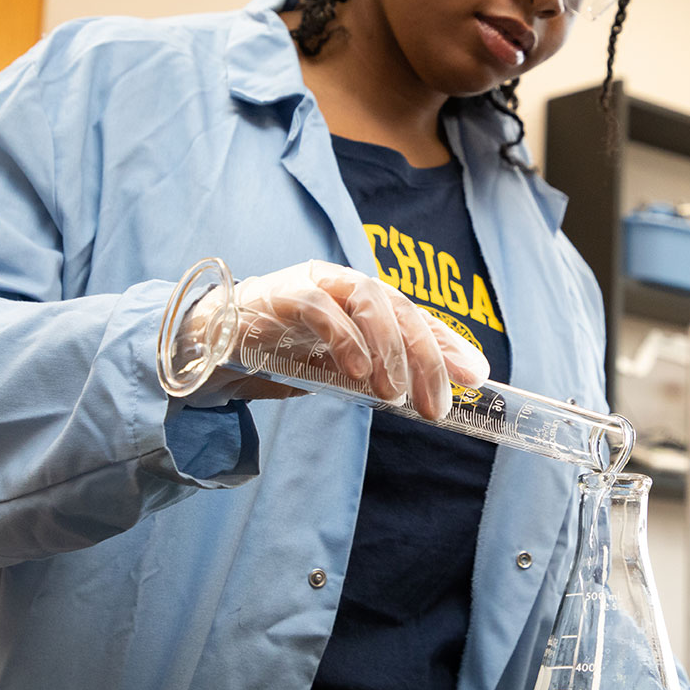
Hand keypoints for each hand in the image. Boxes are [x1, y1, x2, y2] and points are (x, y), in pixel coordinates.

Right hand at [179, 260, 488, 419]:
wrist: (212, 346)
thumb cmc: (283, 353)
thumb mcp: (341, 369)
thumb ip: (380, 376)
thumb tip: (436, 398)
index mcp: (365, 301)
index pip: (417, 317)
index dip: (448, 344)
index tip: (477, 376)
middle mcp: (345, 285)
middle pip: (400, 308)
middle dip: (426, 357)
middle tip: (437, 404)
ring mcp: (313, 284)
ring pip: (367, 300)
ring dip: (389, 349)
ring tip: (396, 394)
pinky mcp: (280, 294)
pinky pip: (319, 308)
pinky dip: (344, 339)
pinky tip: (357, 373)